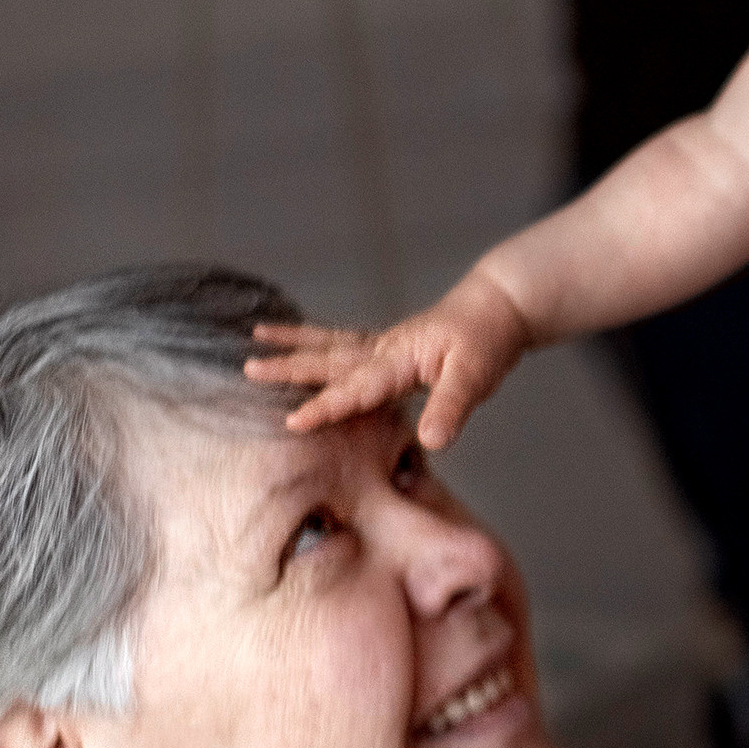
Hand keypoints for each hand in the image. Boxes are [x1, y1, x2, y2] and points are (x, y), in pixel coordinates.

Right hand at [247, 268, 533, 448]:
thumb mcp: (476, 376)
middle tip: (248, 370)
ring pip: (330, 345)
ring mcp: (384, 345)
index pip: (357, 388)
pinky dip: (318, 340)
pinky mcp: (388, 345)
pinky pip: (344, 342)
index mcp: (400, 359)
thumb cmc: (488, 341)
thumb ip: (451, 407)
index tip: (292, 420)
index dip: (326, 405)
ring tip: (255, 337)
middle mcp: (384, 349)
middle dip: (289, 367)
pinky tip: (300, 341)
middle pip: (329, 360)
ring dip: (294, 344)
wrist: (499, 306)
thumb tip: (431, 441)